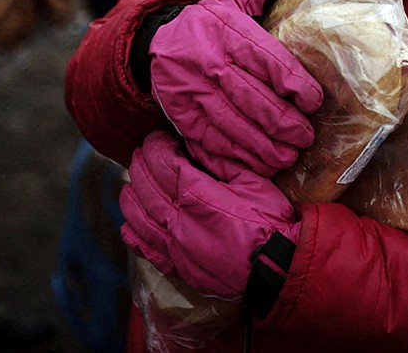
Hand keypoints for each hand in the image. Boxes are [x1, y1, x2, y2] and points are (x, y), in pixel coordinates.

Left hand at [120, 131, 299, 299]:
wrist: (278, 269)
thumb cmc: (270, 222)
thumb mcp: (252, 181)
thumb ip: (222, 161)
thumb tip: (199, 144)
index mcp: (199, 195)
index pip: (164, 163)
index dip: (156, 147)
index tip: (157, 138)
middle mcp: (181, 221)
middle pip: (147, 187)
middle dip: (141, 165)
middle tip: (142, 153)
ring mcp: (177, 247)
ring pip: (139, 217)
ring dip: (132, 195)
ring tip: (133, 182)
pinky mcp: (179, 267)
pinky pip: (146, 250)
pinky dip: (133, 234)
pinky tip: (129, 223)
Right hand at [149, 0, 321, 180]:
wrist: (153, 44)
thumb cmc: (207, 27)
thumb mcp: (232, 4)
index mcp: (227, 31)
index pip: (269, 61)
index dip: (296, 85)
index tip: (314, 101)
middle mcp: (210, 61)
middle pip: (255, 99)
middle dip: (286, 123)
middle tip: (306, 136)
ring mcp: (193, 92)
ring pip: (235, 125)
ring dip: (265, 146)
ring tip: (287, 156)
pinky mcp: (181, 116)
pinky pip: (212, 142)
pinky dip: (237, 158)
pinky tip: (258, 164)